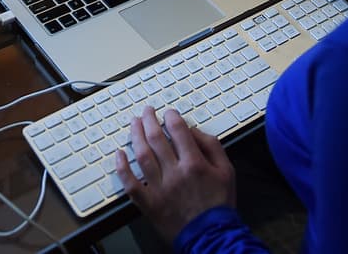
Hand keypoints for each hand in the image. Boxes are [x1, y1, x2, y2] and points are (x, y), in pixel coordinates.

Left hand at [115, 106, 235, 242]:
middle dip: (149, 120)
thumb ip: (212, 146)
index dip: (171, 117)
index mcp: (194, 163)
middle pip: (156, 138)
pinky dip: (122, 167)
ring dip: (136, 135)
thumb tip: (194, 130)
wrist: (211, 236)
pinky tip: (119, 154)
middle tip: (146, 112)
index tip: (168, 113)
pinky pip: (130, 183)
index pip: (178, 130)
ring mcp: (159, 188)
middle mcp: (175, 173)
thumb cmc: (219, 205)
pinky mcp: (149, 203)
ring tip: (134, 124)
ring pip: (142, 155)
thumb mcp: (227, 171)